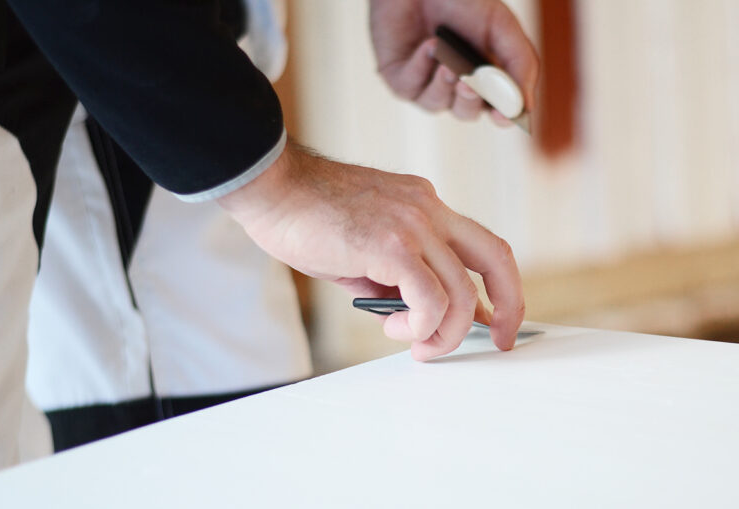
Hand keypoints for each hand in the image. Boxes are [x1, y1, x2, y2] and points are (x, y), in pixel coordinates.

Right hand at [219, 143, 524, 359]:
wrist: (272, 189)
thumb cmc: (307, 216)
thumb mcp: (364, 247)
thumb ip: (395, 276)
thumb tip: (416, 313)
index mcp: (424, 205)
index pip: (480, 246)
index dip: (498, 287)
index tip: (493, 319)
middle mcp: (428, 210)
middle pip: (496, 259)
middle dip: (507, 306)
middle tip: (499, 340)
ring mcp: (413, 225)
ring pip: (462, 293)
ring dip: (443, 332)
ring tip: (412, 341)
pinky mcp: (391, 245)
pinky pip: (430, 300)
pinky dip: (420, 325)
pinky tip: (394, 327)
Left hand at [369, 0, 538, 122]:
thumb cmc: (463, 1)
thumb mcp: (502, 26)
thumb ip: (520, 63)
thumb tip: (525, 107)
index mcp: (484, 78)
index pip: (495, 110)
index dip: (500, 116)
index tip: (503, 116)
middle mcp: (454, 87)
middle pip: (466, 112)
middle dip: (468, 99)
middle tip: (470, 82)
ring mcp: (425, 85)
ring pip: (436, 104)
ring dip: (443, 84)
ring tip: (447, 61)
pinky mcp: (399, 79)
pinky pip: (409, 87)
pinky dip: (421, 67)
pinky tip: (428, 45)